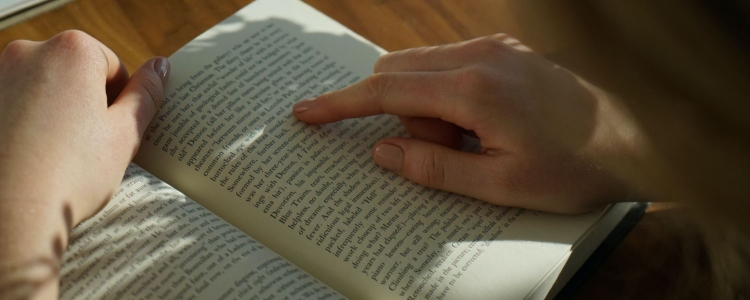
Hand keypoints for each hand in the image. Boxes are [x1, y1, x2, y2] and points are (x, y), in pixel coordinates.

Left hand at [0, 30, 166, 298]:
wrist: (7, 215)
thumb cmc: (71, 174)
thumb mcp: (124, 134)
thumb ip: (146, 94)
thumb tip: (160, 67)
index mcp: (73, 51)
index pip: (112, 67)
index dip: (120, 103)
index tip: (112, 134)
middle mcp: (28, 51)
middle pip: (75, 72)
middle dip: (86, 104)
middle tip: (88, 147)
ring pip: (43, 88)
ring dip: (56, 112)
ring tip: (58, 155)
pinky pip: (14, 103)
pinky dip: (26, 122)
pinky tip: (31, 155)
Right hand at [294, 34, 630, 212]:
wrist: (642, 133)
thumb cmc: (577, 165)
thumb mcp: (502, 185)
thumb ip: (434, 168)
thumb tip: (384, 153)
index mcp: (473, 90)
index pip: (385, 92)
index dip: (339, 104)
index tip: (306, 112)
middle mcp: (479, 56)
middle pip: (398, 73)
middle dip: (398, 115)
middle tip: (441, 151)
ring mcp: (495, 47)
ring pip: (423, 67)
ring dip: (426, 107)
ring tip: (476, 143)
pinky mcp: (507, 49)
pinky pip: (452, 64)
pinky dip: (447, 95)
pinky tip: (486, 123)